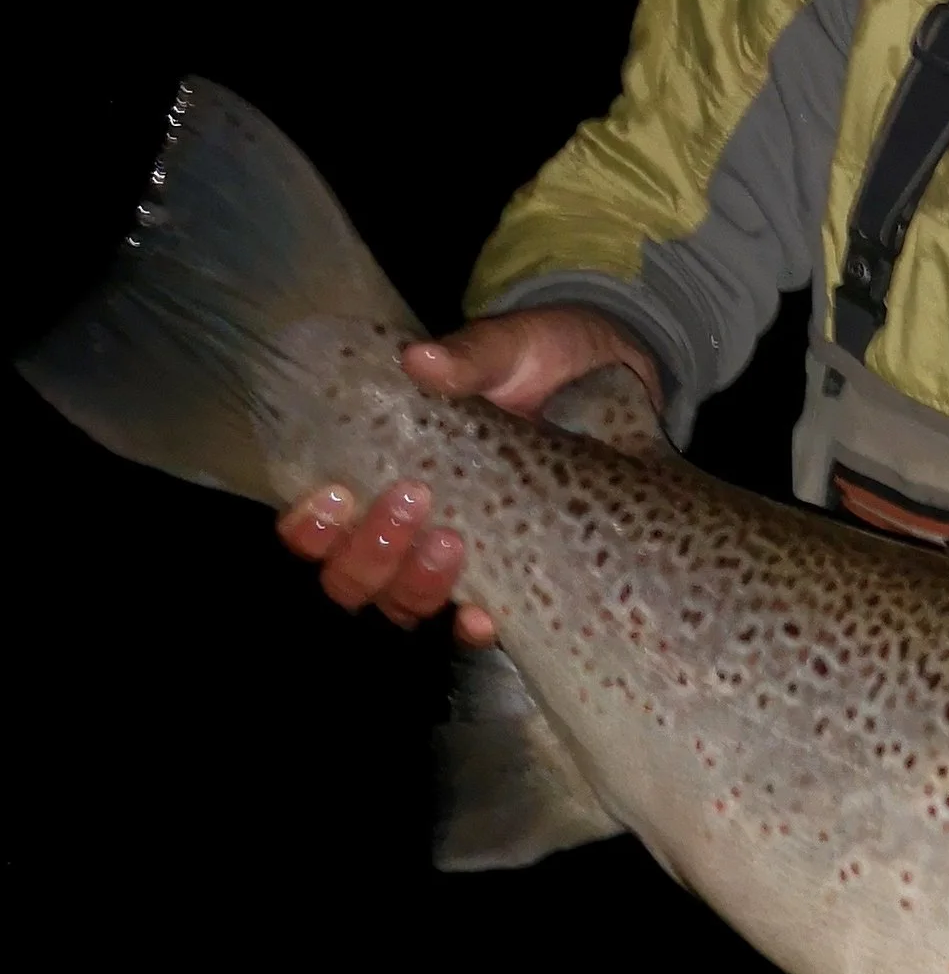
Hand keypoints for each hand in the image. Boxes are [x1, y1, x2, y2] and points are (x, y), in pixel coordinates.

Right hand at [275, 306, 662, 643]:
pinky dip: (473, 625)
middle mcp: (408, 525)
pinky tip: (486, 615)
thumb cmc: (539, 363)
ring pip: (402, 605)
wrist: (613, 381)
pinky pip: (475, 623)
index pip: (316, 524)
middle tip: (414, 502)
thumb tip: (421, 360)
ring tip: (454, 543)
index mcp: (382, 469)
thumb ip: (470, 355)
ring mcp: (458, 556)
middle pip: (351, 578)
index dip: (310, 527)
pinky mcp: (513, 576)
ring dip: (417, 586)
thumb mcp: (508, 349)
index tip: (336, 494)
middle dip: (369, 554)